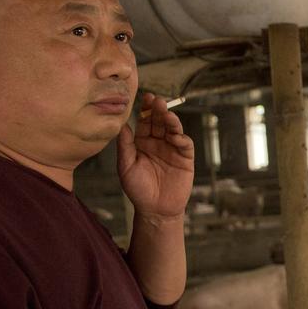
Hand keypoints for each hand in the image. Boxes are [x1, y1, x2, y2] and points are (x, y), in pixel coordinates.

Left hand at [117, 93, 194, 219]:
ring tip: (167, 113)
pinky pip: (184, 144)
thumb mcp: (126, 167)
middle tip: (157, 100)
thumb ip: (125, 146)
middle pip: (159, 122)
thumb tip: (122, 125)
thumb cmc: (138, 190)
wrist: (155, 209)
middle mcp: (158, 142)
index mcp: (142, 142)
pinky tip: (175, 136)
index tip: (144, 98)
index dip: (145, 110)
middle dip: (159, 110)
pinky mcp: (185, 158)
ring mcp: (172, 149)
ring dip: (171, 120)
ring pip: (173, 130)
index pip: (144, 121)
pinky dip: (181, 138)